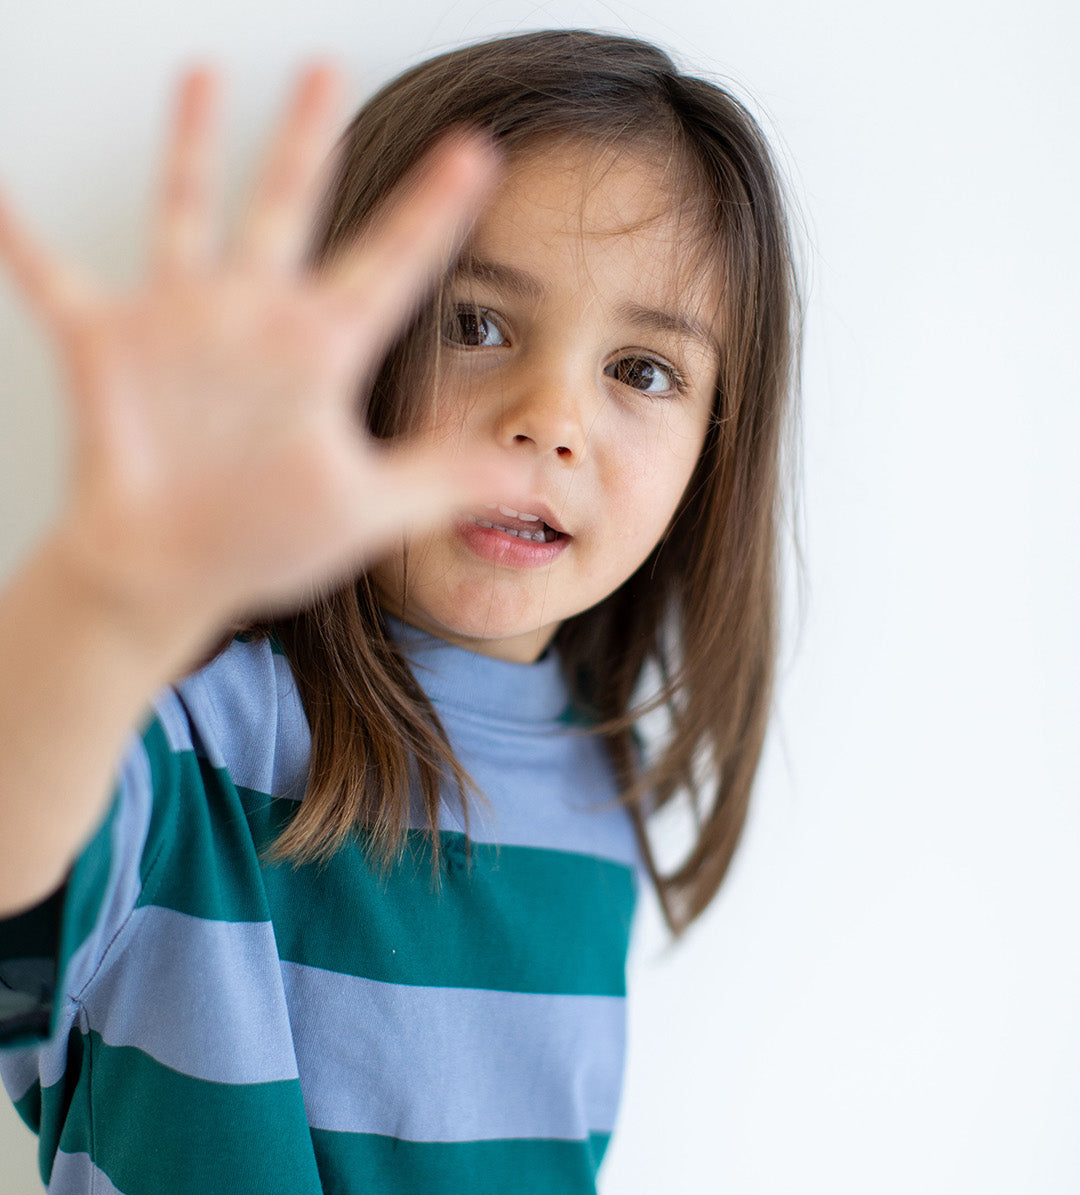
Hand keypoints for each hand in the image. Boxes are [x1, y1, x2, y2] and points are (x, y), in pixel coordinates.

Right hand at [0, 65, 517, 649]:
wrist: (171, 572)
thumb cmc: (264, 541)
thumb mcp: (365, 510)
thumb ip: (441, 483)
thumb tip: (531, 481)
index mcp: (318, 353)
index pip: (390, 267)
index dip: (432, 211)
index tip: (476, 152)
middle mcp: (254, 322)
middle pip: (288, 207)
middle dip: (308, 140)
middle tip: (329, 71)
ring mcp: (181, 325)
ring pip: (188, 212)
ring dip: (191, 147)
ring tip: (205, 77)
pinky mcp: (109, 345)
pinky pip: (53, 280)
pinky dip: (22, 241)